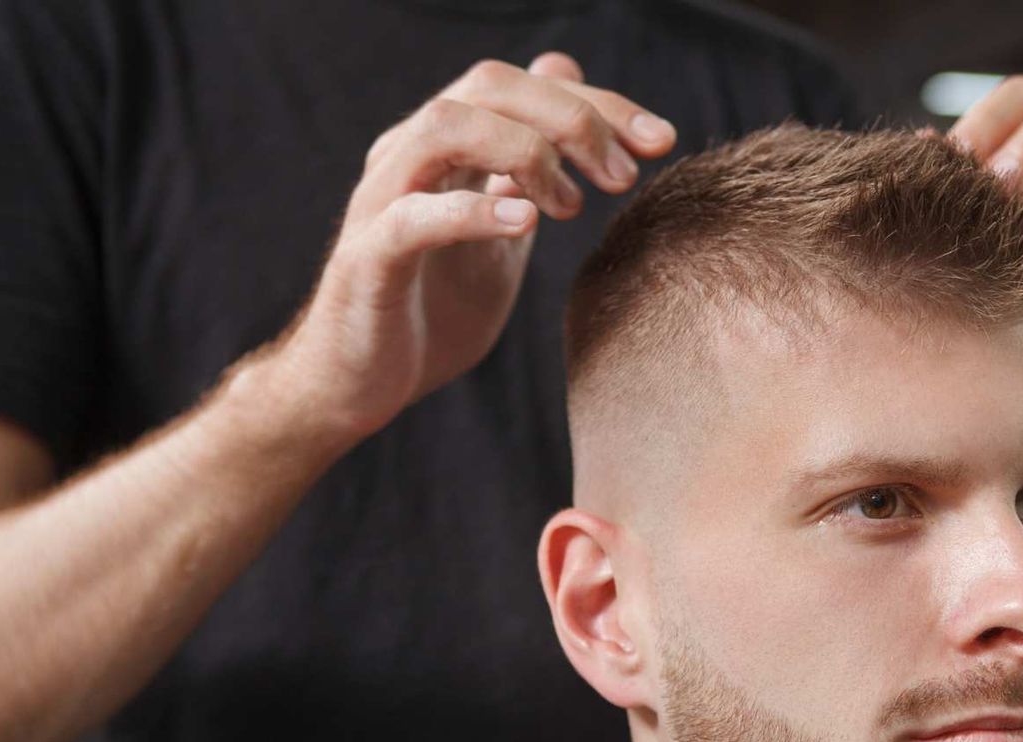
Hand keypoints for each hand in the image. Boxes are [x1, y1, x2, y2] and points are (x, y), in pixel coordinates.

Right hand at [276, 52, 676, 438]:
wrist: (362, 384)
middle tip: (623, 176)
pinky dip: (470, 212)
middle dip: (571, 119)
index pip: (524, 87)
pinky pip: (409, 217)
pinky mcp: (366, 261)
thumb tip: (566, 77)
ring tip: (573, 206)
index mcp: (446, 147)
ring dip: (524, 153)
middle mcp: (409, 157)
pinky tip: (524, 224)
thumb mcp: (503, 227)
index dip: (599, 104)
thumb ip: (533, 164)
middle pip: (488, 87)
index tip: (661, 141)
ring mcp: (381, 203)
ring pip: (444, 128)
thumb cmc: (433, 308)